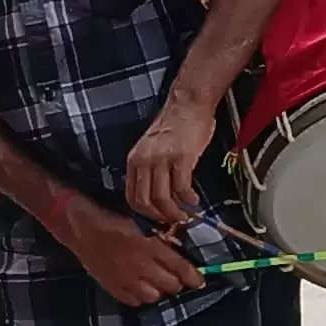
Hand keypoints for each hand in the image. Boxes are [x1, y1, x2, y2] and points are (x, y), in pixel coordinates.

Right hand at [61, 200, 208, 308]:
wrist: (83, 229)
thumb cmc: (114, 221)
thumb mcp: (142, 223)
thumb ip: (162, 238)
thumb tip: (181, 247)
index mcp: (150, 246)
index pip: (180, 268)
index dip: (194, 277)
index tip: (199, 281)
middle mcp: (140, 265)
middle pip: (170, 286)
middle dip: (177, 282)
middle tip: (175, 277)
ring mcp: (126, 279)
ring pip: (154, 296)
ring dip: (159, 290)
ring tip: (157, 281)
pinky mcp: (114, 287)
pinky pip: (135, 301)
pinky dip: (141, 295)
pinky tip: (140, 286)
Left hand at [124, 93, 218, 229]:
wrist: (188, 103)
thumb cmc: (174, 126)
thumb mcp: (152, 148)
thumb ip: (151, 169)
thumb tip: (159, 199)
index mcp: (134, 160)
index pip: (131, 197)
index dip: (145, 214)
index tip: (159, 220)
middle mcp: (144, 160)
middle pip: (145, 202)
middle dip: (160, 217)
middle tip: (174, 221)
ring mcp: (161, 158)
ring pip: (162, 198)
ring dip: (175, 212)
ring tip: (186, 215)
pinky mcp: (181, 157)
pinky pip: (181, 188)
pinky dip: (188, 200)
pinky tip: (194, 200)